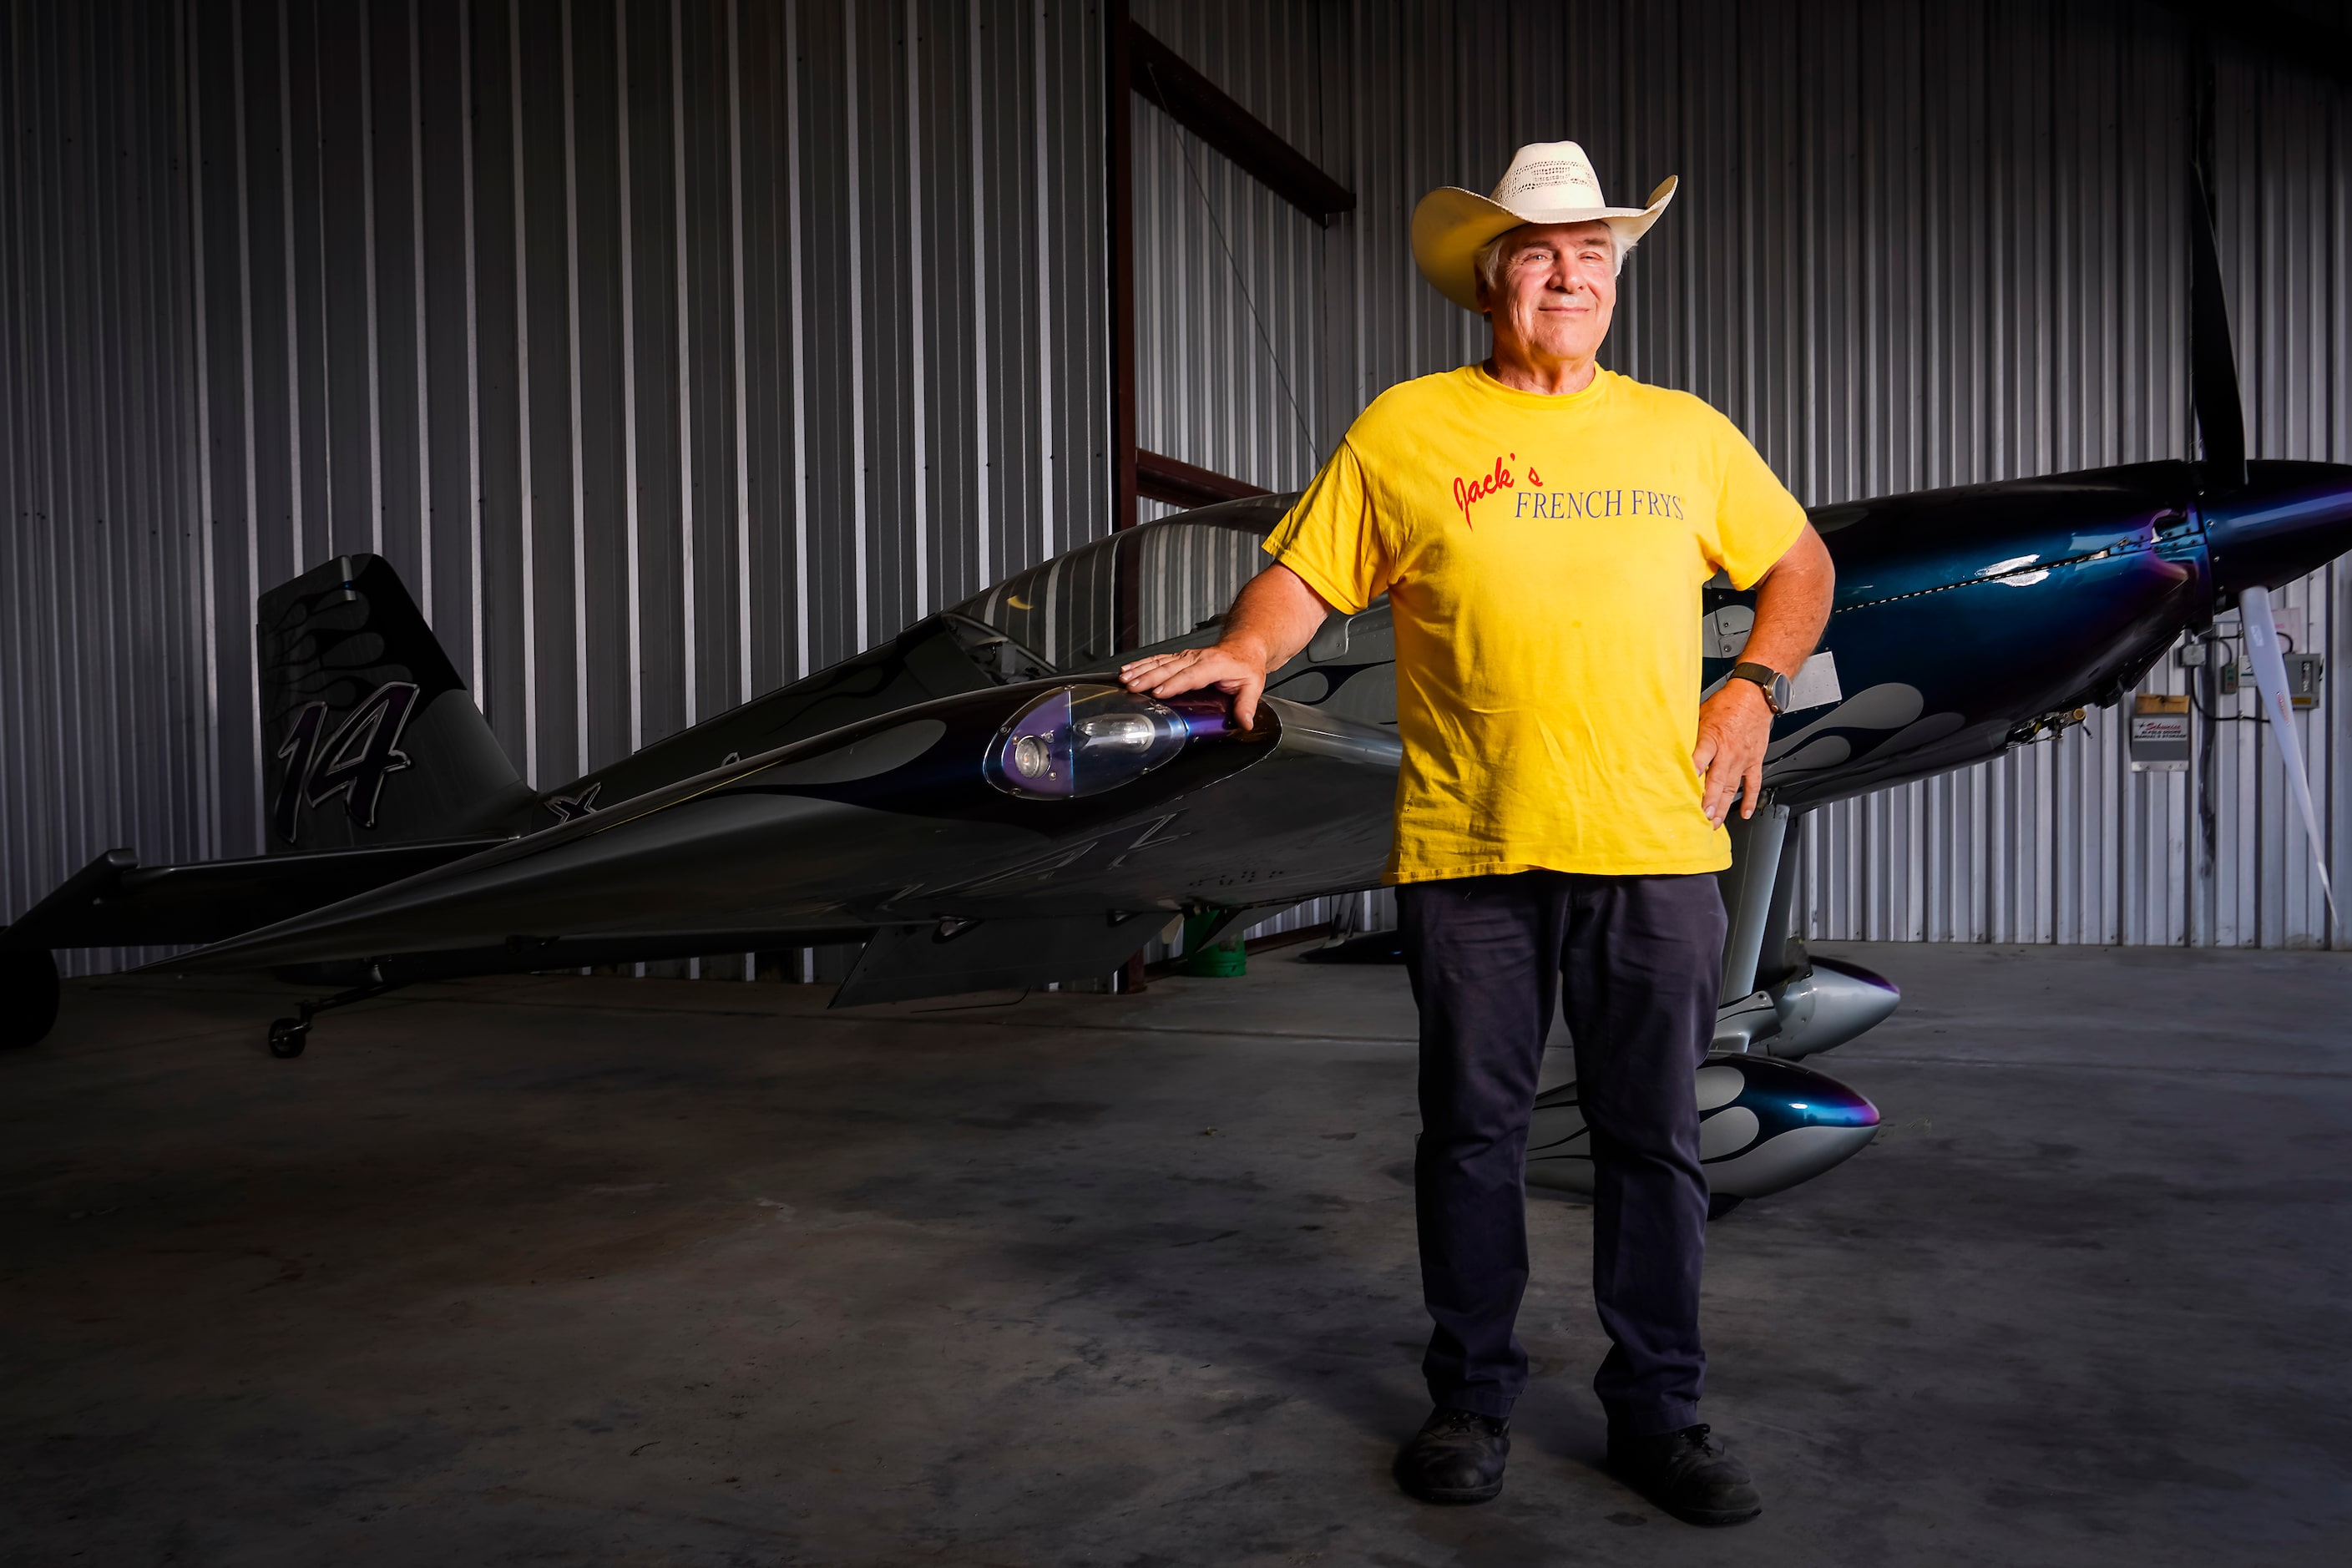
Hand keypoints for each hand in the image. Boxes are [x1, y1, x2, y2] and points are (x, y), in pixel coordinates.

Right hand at [1119, 641, 1270, 728]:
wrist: (1243, 647)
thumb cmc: (1246, 666)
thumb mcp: (1253, 686)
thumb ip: (1246, 705)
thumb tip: (1245, 723)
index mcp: (1214, 664)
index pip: (1191, 676)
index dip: (1174, 684)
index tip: (1159, 693)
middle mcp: (1197, 658)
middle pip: (1169, 668)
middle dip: (1149, 677)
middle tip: (1133, 687)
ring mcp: (1186, 657)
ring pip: (1160, 662)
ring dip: (1141, 670)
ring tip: (1125, 678)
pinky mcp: (1179, 658)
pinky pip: (1158, 660)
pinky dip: (1141, 664)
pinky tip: (1128, 669)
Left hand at [1693, 680, 1774, 825]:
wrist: (1755, 697)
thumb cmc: (1726, 704)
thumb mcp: (1700, 713)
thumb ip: (1688, 733)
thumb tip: (1669, 744)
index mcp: (1712, 738)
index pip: (1700, 758)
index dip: (1692, 773)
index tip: (1683, 788)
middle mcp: (1728, 752)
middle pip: (1717, 780)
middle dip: (1708, 801)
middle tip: (1701, 818)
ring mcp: (1742, 759)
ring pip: (1733, 787)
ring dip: (1723, 806)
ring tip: (1714, 822)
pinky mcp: (1754, 761)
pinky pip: (1753, 784)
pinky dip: (1750, 800)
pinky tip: (1745, 813)